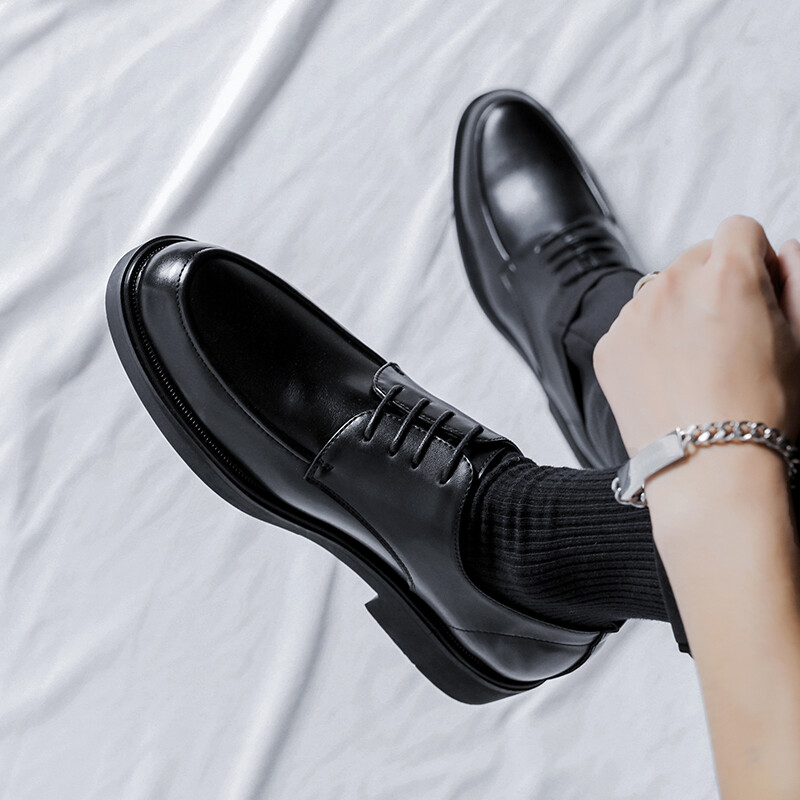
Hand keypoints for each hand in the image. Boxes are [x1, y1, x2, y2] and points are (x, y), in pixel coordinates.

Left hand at [593, 216, 799, 458]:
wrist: (708, 468)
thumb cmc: (762, 410)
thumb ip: (795, 277)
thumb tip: (782, 249)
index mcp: (727, 274)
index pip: (739, 230)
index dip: (753, 257)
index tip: (755, 288)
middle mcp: (671, 285)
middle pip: (694, 259)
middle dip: (711, 283)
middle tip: (726, 333)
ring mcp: (633, 315)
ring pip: (658, 291)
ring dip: (676, 311)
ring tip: (695, 361)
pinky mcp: (608, 345)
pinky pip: (631, 325)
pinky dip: (647, 341)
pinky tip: (667, 376)